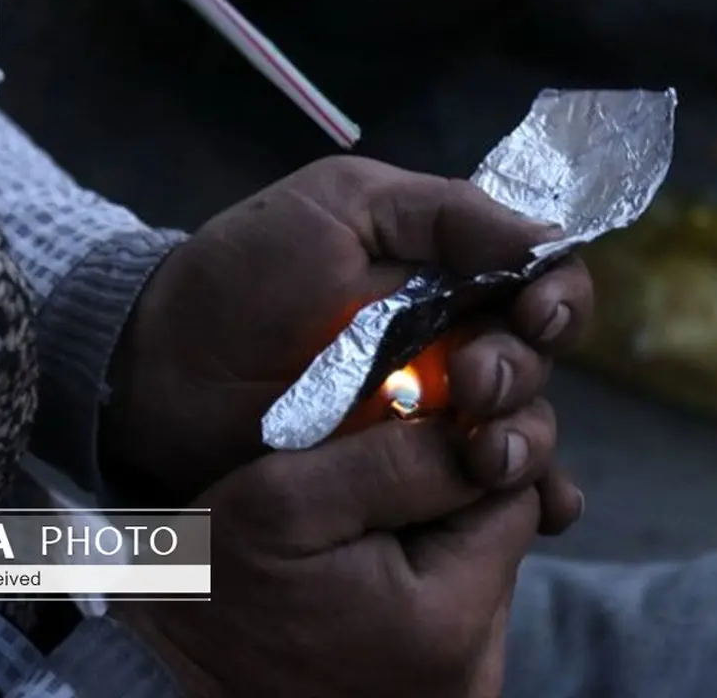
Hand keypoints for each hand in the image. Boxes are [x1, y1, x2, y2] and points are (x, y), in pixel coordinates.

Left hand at [102, 156, 591, 512]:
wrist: (160, 370)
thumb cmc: (244, 275)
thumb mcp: (339, 206)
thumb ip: (441, 212)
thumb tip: (550, 236)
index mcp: (446, 274)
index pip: (537, 280)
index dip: (556, 296)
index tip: (536, 311)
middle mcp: (453, 342)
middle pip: (535, 359)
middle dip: (521, 370)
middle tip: (474, 383)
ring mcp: (432, 416)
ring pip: (524, 426)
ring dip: (527, 439)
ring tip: (489, 455)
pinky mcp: (408, 477)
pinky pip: (489, 492)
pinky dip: (532, 499)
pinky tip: (542, 510)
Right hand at [115, 419, 541, 697]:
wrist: (164, 684)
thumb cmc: (215, 592)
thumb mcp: (284, 501)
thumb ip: (395, 458)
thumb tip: (484, 431)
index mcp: (449, 617)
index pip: (516, 491)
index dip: (467, 446)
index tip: (408, 432)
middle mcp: (476, 669)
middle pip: (501, 532)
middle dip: (449, 493)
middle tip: (371, 485)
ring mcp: (462, 690)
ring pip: (480, 567)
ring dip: (434, 534)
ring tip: (360, 534)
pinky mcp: (441, 696)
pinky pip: (456, 610)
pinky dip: (421, 579)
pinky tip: (365, 575)